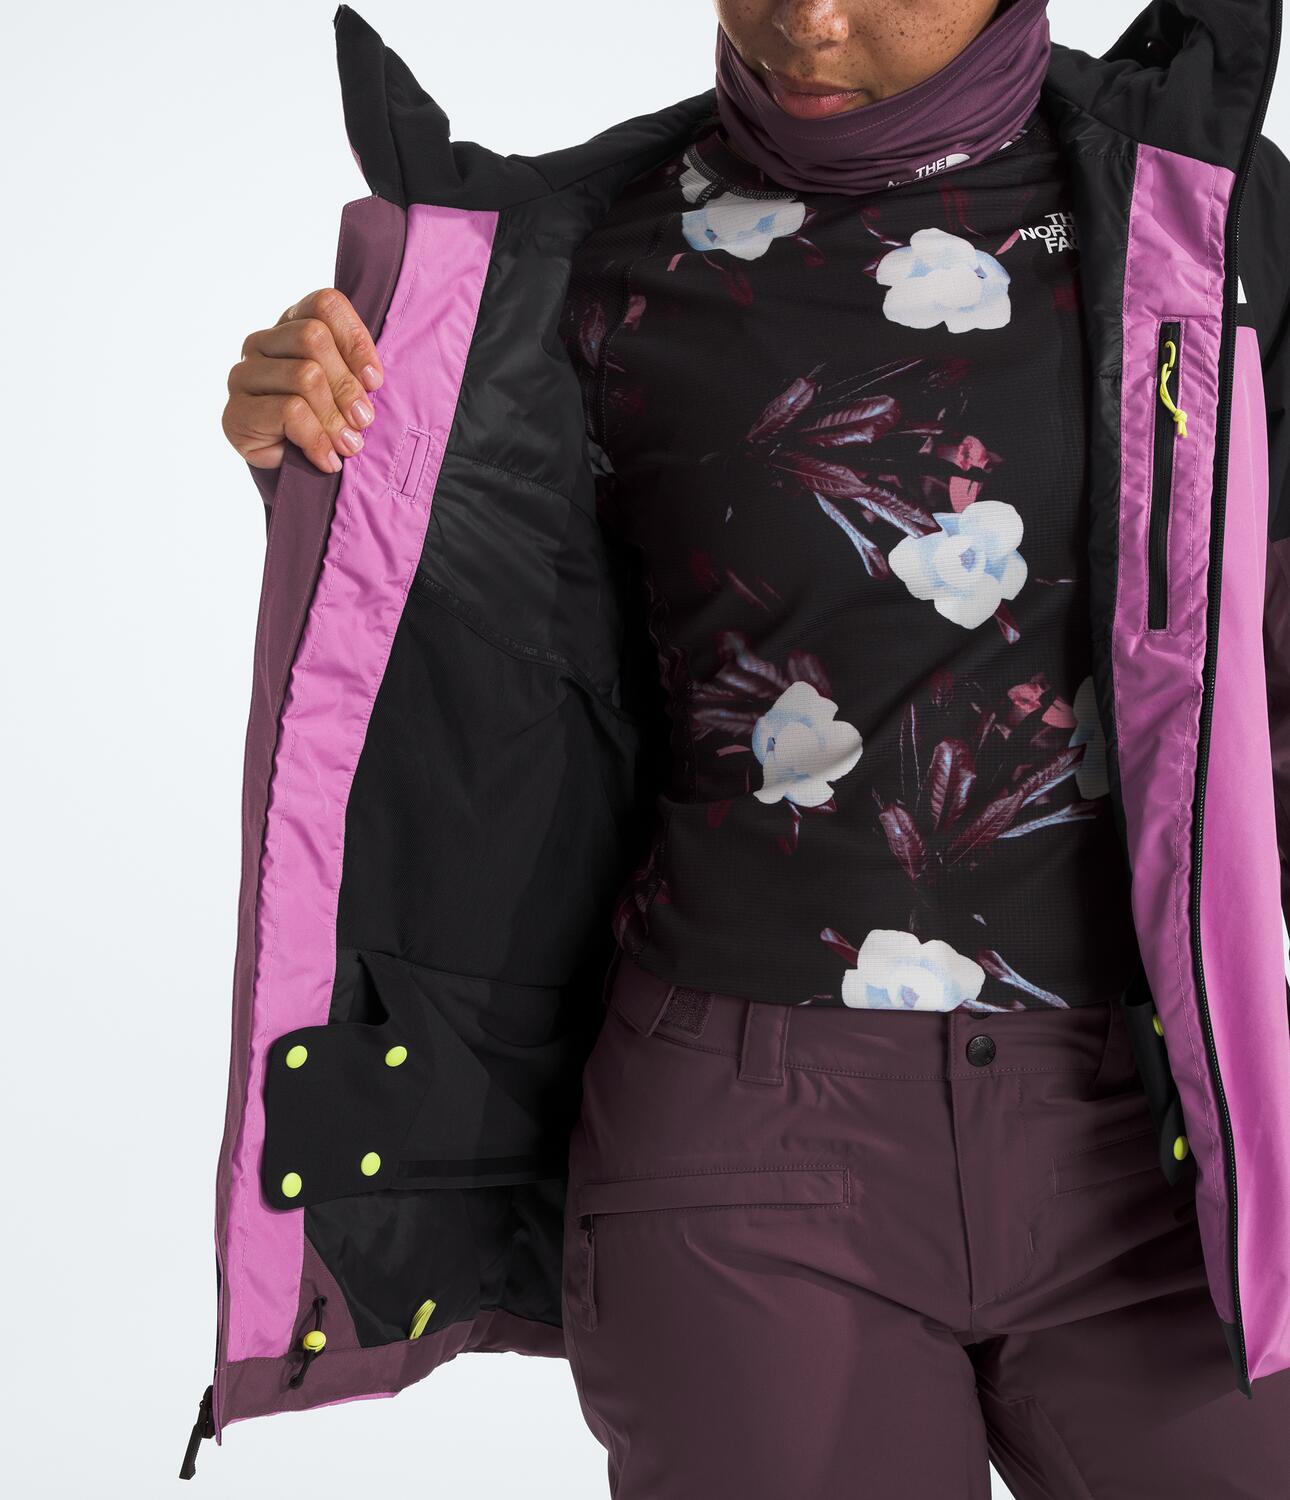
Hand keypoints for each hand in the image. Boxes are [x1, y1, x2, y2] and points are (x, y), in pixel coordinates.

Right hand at [223, 288, 382, 475]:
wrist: (293, 473)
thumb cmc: (326, 425)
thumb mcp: (348, 394)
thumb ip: (357, 373)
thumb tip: (371, 381)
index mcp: (292, 325)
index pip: (324, 305)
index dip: (355, 340)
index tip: (374, 381)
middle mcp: (262, 343)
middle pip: (313, 339)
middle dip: (347, 385)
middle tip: (364, 420)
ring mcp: (244, 375)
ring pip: (304, 376)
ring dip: (335, 418)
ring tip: (349, 445)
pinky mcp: (235, 412)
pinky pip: (289, 411)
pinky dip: (318, 440)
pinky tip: (327, 459)